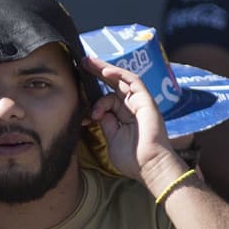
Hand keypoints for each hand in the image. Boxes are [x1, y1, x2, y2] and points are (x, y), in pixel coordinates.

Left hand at [82, 55, 180, 186]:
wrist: (150, 166)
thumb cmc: (133, 159)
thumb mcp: (111, 139)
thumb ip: (105, 123)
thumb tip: (96, 112)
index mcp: (123, 116)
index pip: (106, 97)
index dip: (93, 93)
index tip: (78, 88)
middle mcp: (131, 106)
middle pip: (113, 83)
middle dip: (96, 72)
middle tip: (82, 62)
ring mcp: (139, 102)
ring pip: (121, 79)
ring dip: (104, 69)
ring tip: (88, 62)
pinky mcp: (146, 100)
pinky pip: (133, 82)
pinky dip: (118, 74)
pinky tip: (104, 71)